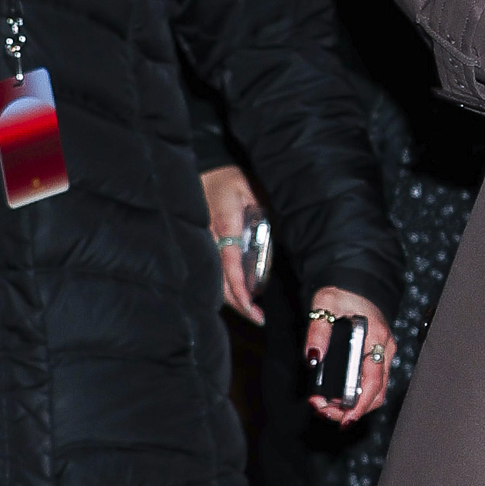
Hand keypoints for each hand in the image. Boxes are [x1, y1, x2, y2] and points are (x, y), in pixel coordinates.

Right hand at [203, 163, 265, 324]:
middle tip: (258, 318)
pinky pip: (215, 269)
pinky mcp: (206, 244)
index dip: (239, 288)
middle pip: (219, 280)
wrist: (207, 167)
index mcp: (223, 227)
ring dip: (232, 298)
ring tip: (252, 312)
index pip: (230, 265)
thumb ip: (264, 213)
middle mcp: (211, 239)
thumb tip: (278, 237)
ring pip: (215, 278)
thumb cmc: (231, 179)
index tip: (250, 305)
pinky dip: (226, 285)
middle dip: (237, 302)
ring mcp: (205, 243)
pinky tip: (239, 296)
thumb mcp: (252, 191)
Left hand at [304, 288, 396, 421]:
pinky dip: (352, 396)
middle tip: (324, 412)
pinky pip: (368, 384)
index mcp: (376, 338)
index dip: (360, 404)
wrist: (353, 285)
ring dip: (350, 406)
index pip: (374, 380)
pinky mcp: (374, 359)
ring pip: (373, 392)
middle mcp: (384, 350)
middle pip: (376, 393)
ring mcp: (381, 356)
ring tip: (324, 407)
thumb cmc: (341, 294)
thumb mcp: (324, 306)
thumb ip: (318, 331)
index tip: (344, 418)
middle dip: (351, 410)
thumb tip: (314, 357)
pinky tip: (332, 398)